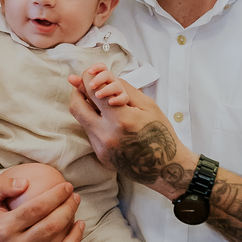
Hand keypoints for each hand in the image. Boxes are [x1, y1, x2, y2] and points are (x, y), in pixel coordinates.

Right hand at [0, 171, 88, 241]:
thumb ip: (2, 185)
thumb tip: (25, 182)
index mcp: (4, 228)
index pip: (37, 208)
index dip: (56, 196)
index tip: (67, 186)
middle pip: (51, 228)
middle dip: (68, 210)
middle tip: (76, 198)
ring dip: (75, 238)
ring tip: (82, 223)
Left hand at [68, 66, 192, 185]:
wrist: (165, 168)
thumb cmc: (161, 134)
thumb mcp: (147, 105)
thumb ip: (122, 88)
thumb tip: (100, 75)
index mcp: (121, 119)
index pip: (92, 92)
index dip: (86, 78)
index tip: (89, 72)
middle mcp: (106, 135)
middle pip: (76, 107)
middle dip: (77, 91)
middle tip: (82, 84)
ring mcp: (101, 148)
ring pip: (81, 120)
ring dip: (87, 107)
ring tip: (100, 102)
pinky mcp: (100, 156)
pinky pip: (90, 133)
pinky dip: (96, 122)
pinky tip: (110, 121)